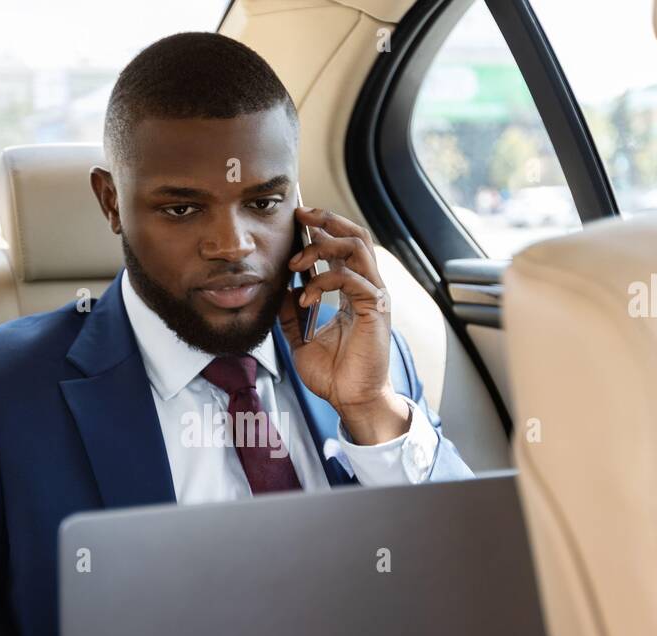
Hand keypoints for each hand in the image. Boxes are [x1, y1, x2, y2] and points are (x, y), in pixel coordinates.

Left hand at [278, 205, 408, 444]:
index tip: (297, 218)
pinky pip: (351, 279)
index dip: (322, 228)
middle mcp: (367, 287)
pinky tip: (305, 297)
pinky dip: (324, 281)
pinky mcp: (375, 309)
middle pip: (356, 235)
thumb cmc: (334, 373)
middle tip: (300, 216)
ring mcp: (374, 296)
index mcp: (353, 291)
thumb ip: (291, 314)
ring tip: (296, 263)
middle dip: (327, 220)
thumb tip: (280, 291)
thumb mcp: (301, 338)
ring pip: (357, 248)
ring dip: (322, 247)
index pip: (342, 247)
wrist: (351, 399)